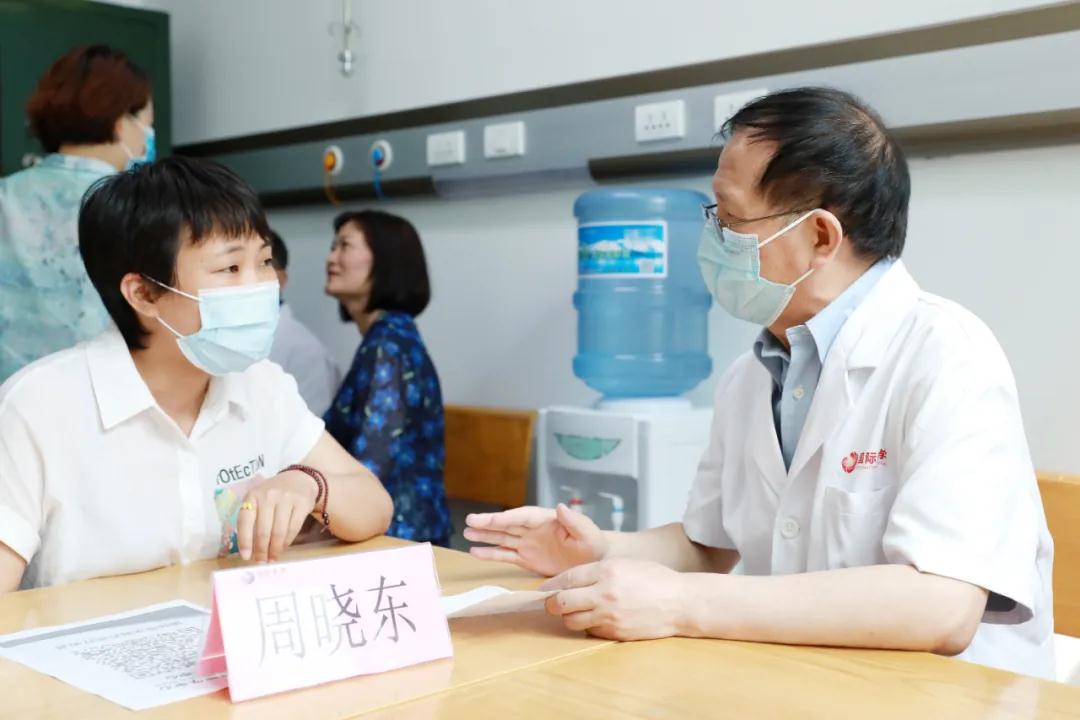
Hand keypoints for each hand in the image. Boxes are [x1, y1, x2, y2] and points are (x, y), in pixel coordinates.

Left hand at [237, 471, 317, 561]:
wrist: (299, 479)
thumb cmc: (273, 495)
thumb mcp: (259, 500)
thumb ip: (252, 519)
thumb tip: (250, 550)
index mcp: (253, 495)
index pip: (245, 520)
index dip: (244, 540)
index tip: (246, 557)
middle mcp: (268, 495)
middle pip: (263, 530)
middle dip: (261, 550)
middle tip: (261, 562)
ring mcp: (286, 498)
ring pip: (279, 531)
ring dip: (275, 549)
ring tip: (272, 558)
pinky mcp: (302, 503)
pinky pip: (293, 528)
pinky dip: (287, 542)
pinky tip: (283, 547)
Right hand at [465, 503, 607, 576]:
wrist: (596, 562)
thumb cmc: (594, 544)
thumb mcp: (587, 532)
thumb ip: (574, 521)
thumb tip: (560, 506)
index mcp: (546, 520)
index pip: (521, 517)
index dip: (504, 518)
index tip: (487, 519)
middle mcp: (533, 530)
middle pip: (507, 525)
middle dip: (489, 524)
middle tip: (469, 521)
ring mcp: (529, 545)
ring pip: (503, 539)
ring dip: (486, 537)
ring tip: (466, 534)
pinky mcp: (528, 560)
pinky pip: (506, 555)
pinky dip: (491, 554)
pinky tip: (475, 552)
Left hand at [540, 558, 689, 640]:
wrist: (680, 602)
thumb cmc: (655, 579)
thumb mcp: (625, 564)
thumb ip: (597, 571)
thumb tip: (570, 581)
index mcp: (607, 570)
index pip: (567, 578)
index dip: (550, 585)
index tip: (542, 589)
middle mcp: (605, 593)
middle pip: (562, 602)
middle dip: (553, 604)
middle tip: (553, 603)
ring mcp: (610, 616)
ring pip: (572, 621)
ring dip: (569, 617)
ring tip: (575, 611)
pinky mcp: (616, 633)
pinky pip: (590, 631)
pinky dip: (588, 626)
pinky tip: (596, 619)